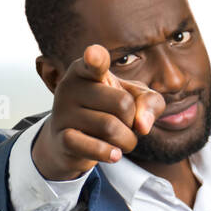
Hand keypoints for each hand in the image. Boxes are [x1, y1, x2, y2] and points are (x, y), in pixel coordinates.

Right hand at [32, 44, 165, 180]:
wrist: (67, 142)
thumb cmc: (105, 112)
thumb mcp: (133, 99)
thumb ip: (150, 102)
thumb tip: (142, 126)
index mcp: (85, 70)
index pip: (95, 62)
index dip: (96, 59)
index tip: (93, 55)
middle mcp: (70, 87)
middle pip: (122, 103)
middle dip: (133, 120)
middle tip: (125, 124)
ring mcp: (62, 113)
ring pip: (110, 128)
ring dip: (127, 141)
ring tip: (122, 142)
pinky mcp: (61, 138)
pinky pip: (91, 146)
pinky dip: (108, 153)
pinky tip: (115, 155)